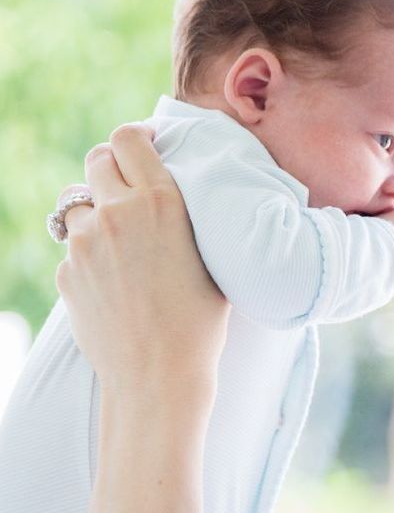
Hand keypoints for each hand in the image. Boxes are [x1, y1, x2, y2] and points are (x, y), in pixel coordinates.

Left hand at [56, 123, 229, 403]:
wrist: (159, 374)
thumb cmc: (199, 323)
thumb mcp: (208, 257)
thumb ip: (179, 217)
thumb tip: (164, 196)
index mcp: (161, 202)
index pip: (129, 138)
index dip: (135, 138)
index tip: (143, 146)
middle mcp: (117, 213)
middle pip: (97, 160)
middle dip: (111, 169)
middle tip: (127, 190)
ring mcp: (85, 242)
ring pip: (77, 202)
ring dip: (94, 211)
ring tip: (117, 241)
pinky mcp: (66, 271)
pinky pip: (73, 248)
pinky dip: (89, 256)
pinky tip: (113, 282)